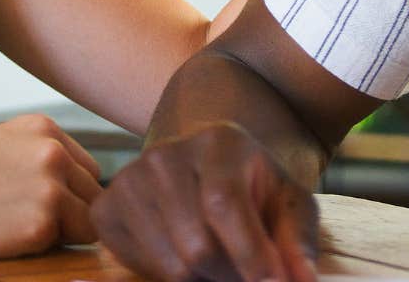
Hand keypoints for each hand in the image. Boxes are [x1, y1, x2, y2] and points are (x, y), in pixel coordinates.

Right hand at [0, 114, 102, 260]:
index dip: (69, 194)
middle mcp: (53, 151)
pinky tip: (6, 237)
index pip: (89, 170)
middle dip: (71, 214)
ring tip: (15, 228)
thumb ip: (41, 156)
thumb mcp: (0, 145)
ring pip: (89, 223)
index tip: (34, 204)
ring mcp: (50, 187)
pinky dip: (44, 248)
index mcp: (44, 128)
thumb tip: (83, 187)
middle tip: (22, 220)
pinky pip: (67, 245)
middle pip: (94, 196)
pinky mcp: (41, 223)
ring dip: (62, 233)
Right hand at [92, 122, 318, 281]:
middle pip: (196, 245)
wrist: (203, 168)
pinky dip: (166, 275)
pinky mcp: (105, 207)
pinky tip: (183, 256)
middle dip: (230, 276)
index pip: (223, 205)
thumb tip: (303, 281)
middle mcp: (166, 155)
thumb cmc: (252, 189)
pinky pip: (137, 266)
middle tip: (248, 277)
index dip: (250, 254)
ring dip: (202, 280)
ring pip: (170, 264)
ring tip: (219, 265)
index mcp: (218, 141)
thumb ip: (297, 239)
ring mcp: (129, 179)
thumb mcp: (287, 202)